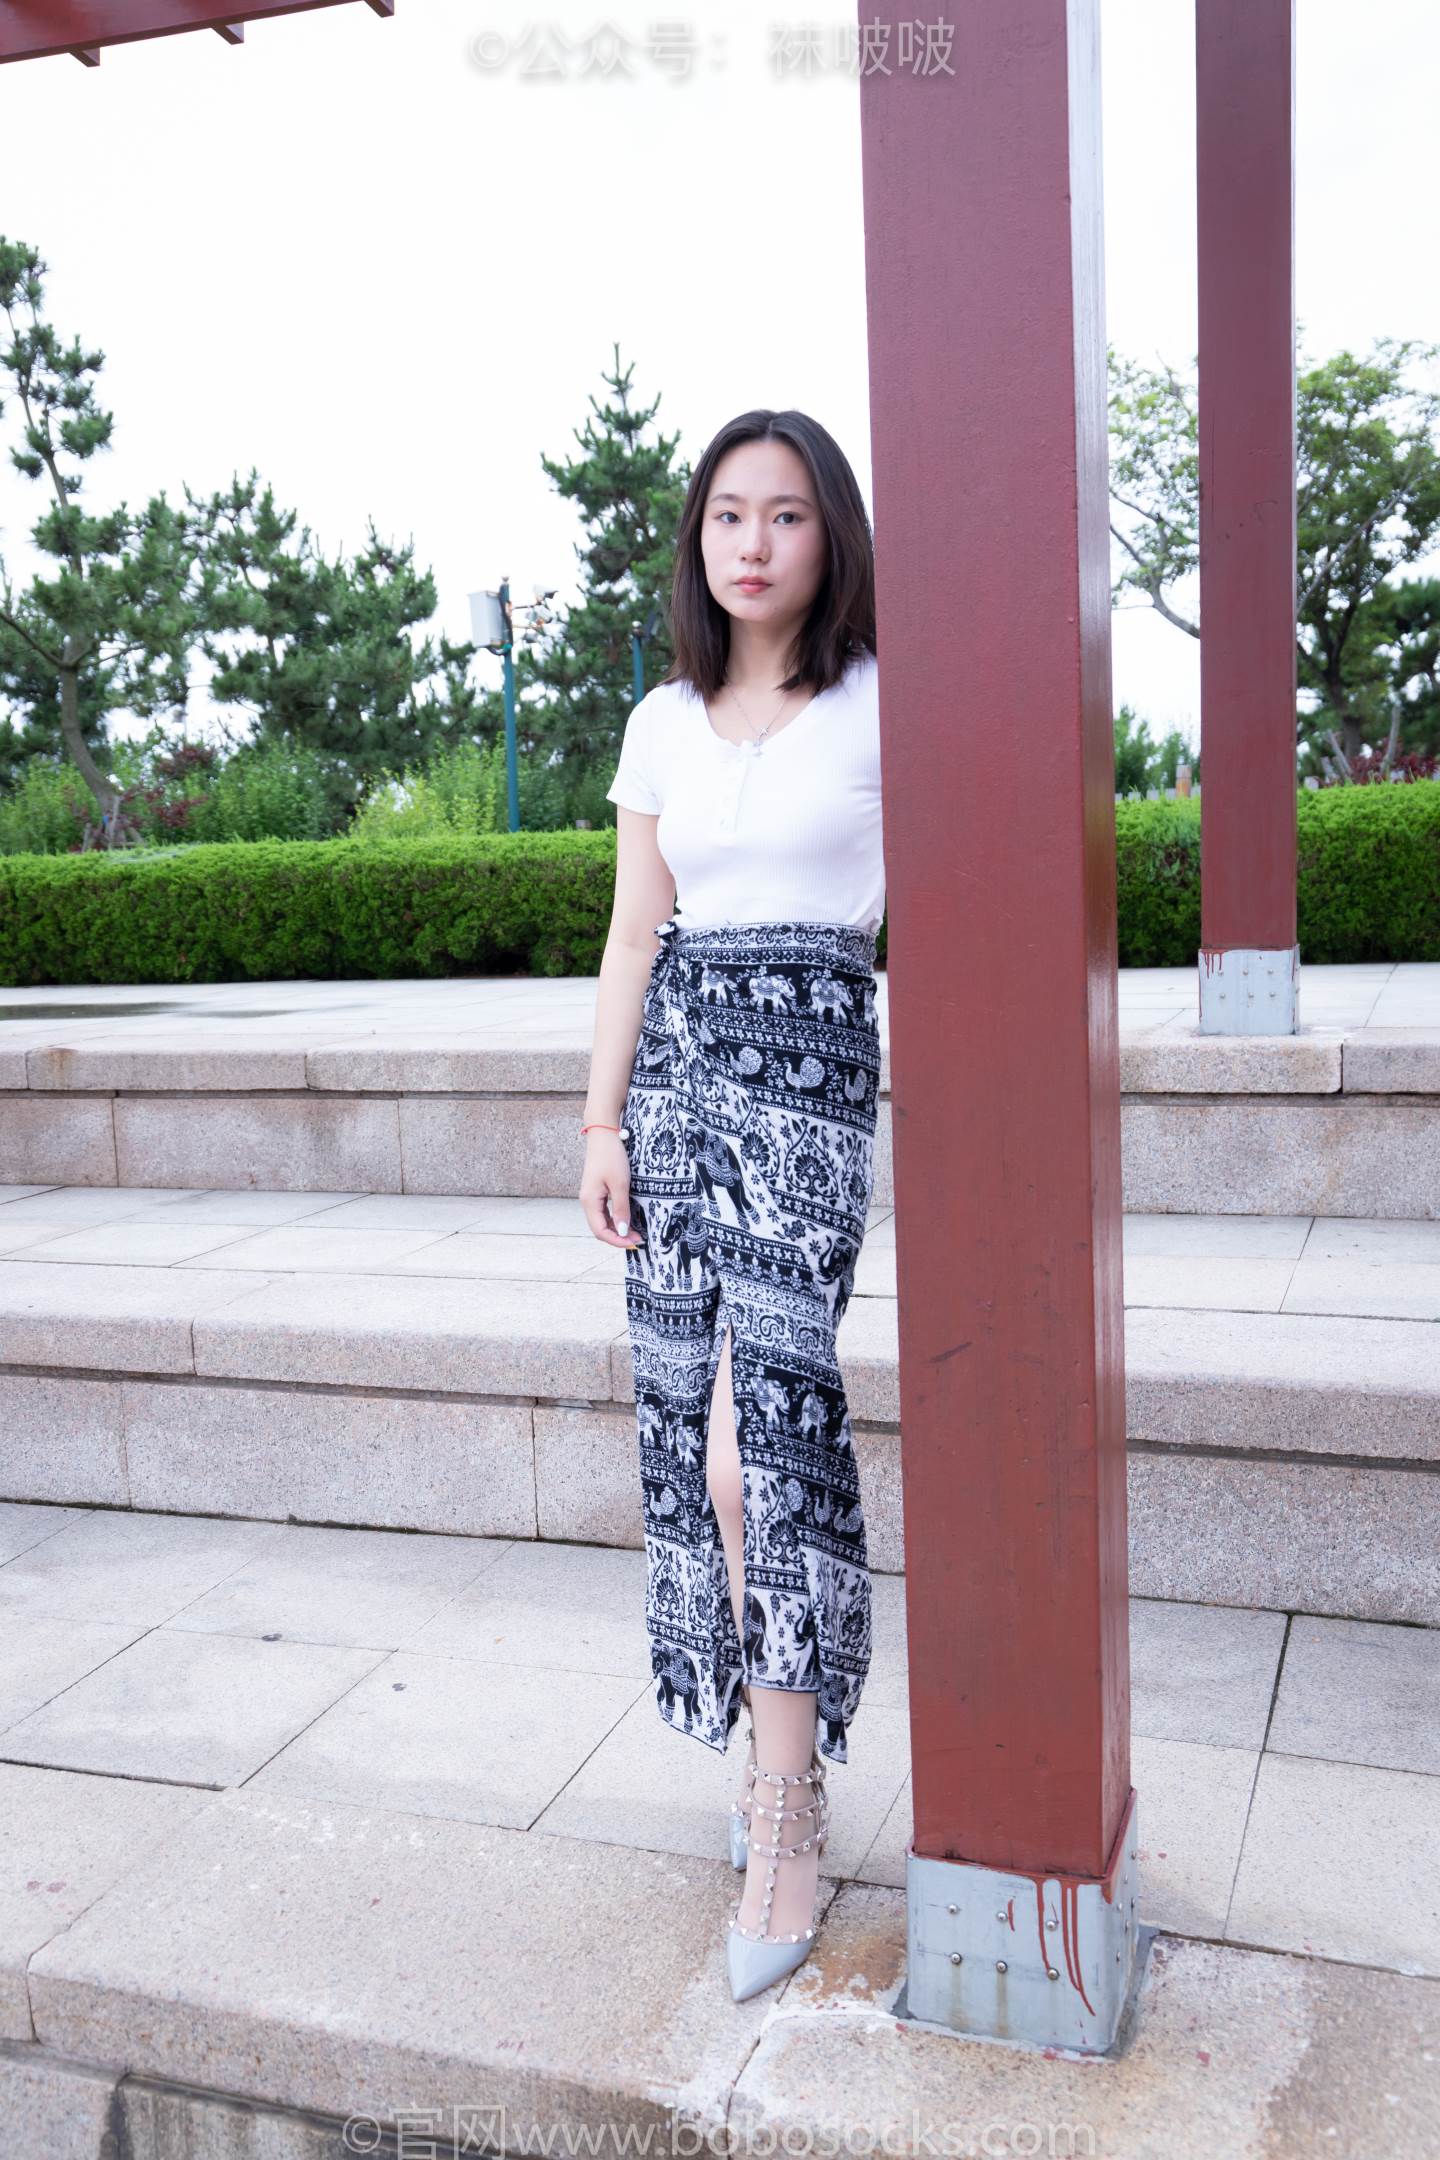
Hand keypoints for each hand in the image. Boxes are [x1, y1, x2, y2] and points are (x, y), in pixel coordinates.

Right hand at [580, 1130, 644, 1247]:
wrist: (604, 1134)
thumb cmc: (611, 1157)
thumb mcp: (620, 1184)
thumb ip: (621, 1209)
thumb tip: (621, 1231)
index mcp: (590, 1201)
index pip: (600, 1231)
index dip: (616, 1241)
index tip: (634, 1243)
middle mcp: (588, 1201)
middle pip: (600, 1228)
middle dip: (618, 1237)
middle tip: (638, 1240)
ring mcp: (592, 1196)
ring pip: (603, 1221)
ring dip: (618, 1229)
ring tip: (635, 1232)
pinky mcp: (597, 1191)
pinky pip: (605, 1212)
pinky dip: (616, 1219)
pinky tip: (628, 1220)